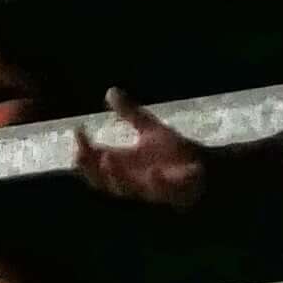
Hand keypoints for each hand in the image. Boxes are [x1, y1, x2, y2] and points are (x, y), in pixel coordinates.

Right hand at [74, 88, 206, 208]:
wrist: (205, 166)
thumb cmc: (174, 152)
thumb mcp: (149, 129)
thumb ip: (130, 114)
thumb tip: (110, 91)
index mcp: (125, 164)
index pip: (95, 161)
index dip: (83, 149)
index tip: (77, 129)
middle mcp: (132, 178)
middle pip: (102, 181)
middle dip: (90, 169)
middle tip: (81, 154)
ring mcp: (150, 187)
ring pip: (126, 189)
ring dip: (115, 176)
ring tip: (108, 158)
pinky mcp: (172, 192)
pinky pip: (163, 191)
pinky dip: (157, 182)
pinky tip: (154, 172)